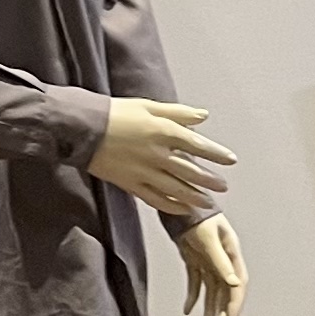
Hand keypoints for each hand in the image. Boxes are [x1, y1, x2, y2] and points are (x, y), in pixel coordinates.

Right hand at [91, 97, 234, 220]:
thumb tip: (203, 116)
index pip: (197, 145)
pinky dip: (171, 206)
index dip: (216, 154)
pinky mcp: (130, 184)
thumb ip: (178, 112)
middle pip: (190, 171)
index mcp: (163, 131)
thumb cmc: (115, 113)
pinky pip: (155, 199)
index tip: (230, 161)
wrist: (83, 128)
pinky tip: (183, 210)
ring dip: (194, 197)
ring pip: (175, 189)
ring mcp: (143, 172)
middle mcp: (157, 154)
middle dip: (209, 181)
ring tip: (209, 203)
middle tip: (223, 187)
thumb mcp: (149, 106)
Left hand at [175, 214, 247, 315]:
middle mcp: (222, 259)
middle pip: (225, 290)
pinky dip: (192, 296)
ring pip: (211, 290)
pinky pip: (195, 282)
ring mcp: (208, 260)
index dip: (235, 301)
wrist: (179, 202)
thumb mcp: (208, 238)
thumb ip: (220, 260)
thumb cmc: (197, 216)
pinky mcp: (194, 260)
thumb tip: (233, 284)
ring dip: (209, 308)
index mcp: (231, 253)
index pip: (238, 283)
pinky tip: (188, 310)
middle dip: (222, 310)